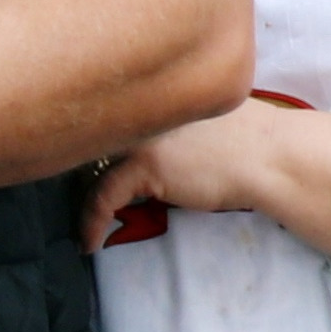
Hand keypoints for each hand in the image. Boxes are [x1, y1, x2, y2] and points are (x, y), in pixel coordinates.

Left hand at [81, 98, 330, 259]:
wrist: (272, 156)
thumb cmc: (245, 142)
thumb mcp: (199, 121)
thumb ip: (167, 124)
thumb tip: (145, 149)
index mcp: (153, 90)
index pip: (102, 112)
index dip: (82, 141)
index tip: (69, 167)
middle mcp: (142, 104)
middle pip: (87, 132)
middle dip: (66, 162)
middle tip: (58, 195)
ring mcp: (142, 132)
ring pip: (90, 164)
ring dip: (78, 198)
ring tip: (77, 224)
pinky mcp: (146, 164)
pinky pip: (102, 197)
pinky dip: (91, 222)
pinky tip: (89, 242)